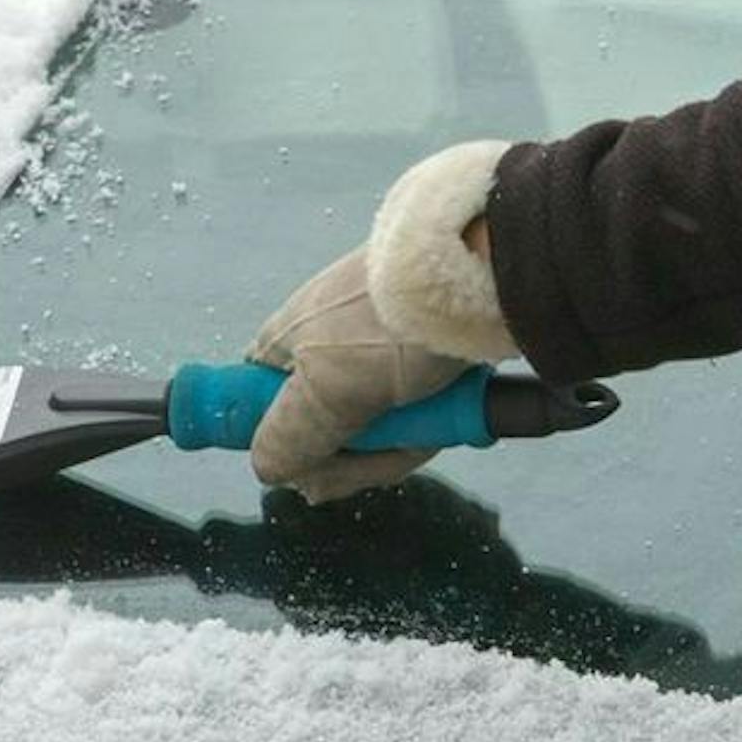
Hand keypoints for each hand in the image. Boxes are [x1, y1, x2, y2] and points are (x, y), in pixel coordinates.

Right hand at [243, 249, 473, 503]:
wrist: (480, 271)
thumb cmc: (393, 329)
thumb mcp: (329, 391)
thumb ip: (288, 436)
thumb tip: (265, 469)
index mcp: (287, 339)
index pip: (261, 400)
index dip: (286, 443)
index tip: (315, 471)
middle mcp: (326, 339)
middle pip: (324, 422)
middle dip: (358, 454)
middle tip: (388, 457)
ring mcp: (376, 341)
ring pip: (375, 418)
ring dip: (400, 439)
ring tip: (429, 431)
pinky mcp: (421, 345)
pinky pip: (415, 401)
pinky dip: (429, 417)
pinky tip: (447, 418)